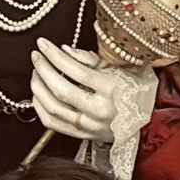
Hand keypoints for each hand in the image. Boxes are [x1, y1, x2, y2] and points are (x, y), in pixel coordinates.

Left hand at [30, 41, 155, 147]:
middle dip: (43, 70)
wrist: (143, 120)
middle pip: (61, 90)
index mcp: (111, 89)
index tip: (43, 44)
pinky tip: (38, 93)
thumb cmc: (129, 89)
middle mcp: (100, 110)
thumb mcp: (116, 68)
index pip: (76, 71)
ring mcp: (90, 125)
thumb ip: (89, 59)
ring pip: (52, 108)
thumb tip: (63, 51)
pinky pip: (51, 123)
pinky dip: (39, 107)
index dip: (55, 56)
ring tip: (37, 73)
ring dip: (38, 87)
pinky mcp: (82, 135)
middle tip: (36, 56)